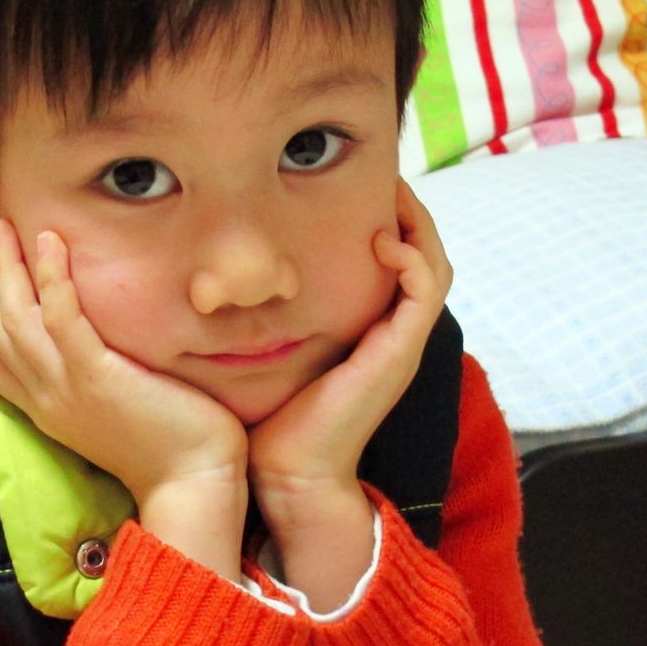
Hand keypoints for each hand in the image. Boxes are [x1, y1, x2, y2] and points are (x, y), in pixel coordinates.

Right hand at [0, 220, 249, 577]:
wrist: (192, 483)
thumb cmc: (169, 447)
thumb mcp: (113, 412)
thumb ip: (93, 381)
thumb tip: (98, 346)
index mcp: (45, 409)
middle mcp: (45, 398)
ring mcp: (66, 388)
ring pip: (16, 318)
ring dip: (9, 266)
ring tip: (9, 226)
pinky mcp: (96, 377)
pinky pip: (61, 319)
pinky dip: (51, 279)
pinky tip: (51, 243)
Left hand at [248, 180, 451, 607]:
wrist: (285, 474)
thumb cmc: (268, 417)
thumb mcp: (264, 348)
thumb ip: (257, 311)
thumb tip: (212, 270)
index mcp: (365, 329)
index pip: (394, 259)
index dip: (384, 216)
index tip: (350, 182)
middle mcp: (391, 332)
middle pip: (424, 253)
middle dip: (407, 208)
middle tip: (380, 171)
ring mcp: (400, 343)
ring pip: (434, 264)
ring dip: (418, 223)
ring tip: (391, 190)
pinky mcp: (399, 353)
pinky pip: (426, 291)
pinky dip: (413, 258)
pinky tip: (382, 239)